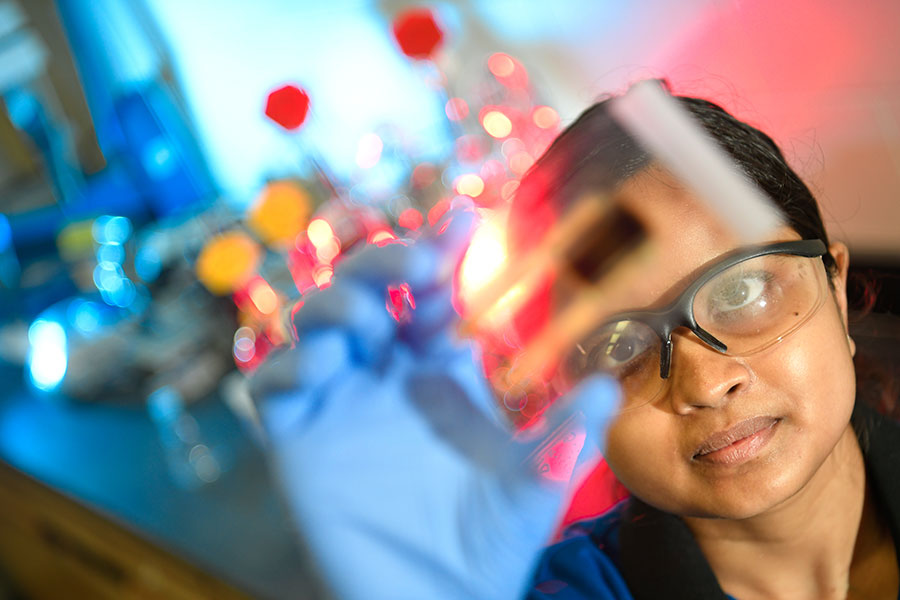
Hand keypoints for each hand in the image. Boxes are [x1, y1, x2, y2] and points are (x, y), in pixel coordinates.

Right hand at [251, 209, 619, 598]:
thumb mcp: (538, 480)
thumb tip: (607, 386)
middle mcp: (384, 374)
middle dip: (381, 262)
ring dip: (334, 305)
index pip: (427, 292)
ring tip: (364, 322)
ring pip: (314, 323)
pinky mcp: (297, 440)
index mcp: (437, 369)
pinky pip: (272, 387)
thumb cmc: (489, 542)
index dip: (438, 250)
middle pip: (364, 288)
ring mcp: (338, 403)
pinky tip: (323, 367)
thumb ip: (568, 433)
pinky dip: (287, 366)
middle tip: (415, 263)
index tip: (462, 219)